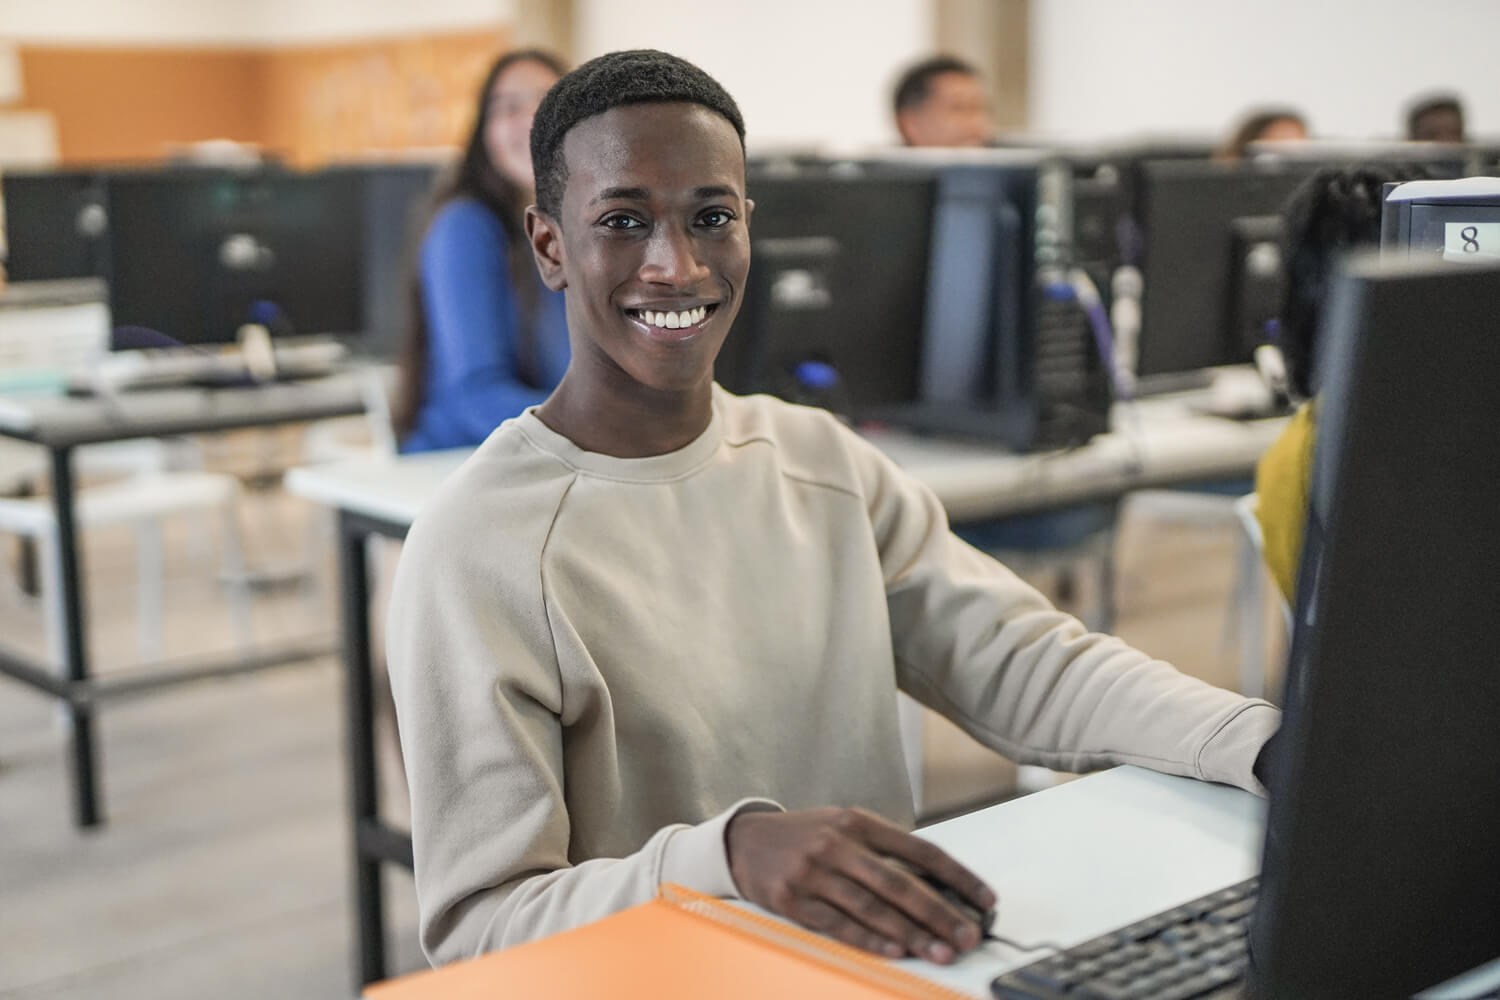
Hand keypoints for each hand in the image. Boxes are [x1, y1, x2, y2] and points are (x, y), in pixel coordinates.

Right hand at [725, 806, 994, 962]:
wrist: (744, 842)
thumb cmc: (806, 837)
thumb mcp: (844, 828)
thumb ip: (884, 851)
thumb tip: (937, 887)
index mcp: (859, 822)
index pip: (921, 850)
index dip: (957, 876)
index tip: (985, 899)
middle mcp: (837, 844)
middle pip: (899, 883)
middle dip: (939, 913)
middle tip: (966, 936)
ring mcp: (813, 872)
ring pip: (871, 908)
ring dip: (910, 933)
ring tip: (939, 951)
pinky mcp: (793, 899)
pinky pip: (838, 925)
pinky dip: (869, 940)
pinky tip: (894, 951)